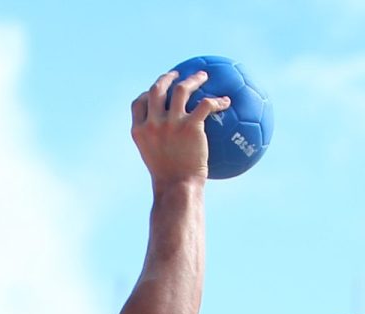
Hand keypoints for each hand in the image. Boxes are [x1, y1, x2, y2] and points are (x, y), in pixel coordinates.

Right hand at [130, 68, 228, 185]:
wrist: (177, 187)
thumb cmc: (169, 179)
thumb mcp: (154, 158)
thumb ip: (158, 142)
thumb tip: (171, 137)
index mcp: (139, 131)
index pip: (138, 103)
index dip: (147, 94)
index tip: (157, 92)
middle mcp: (152, 124)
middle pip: (157, 89)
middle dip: (167, 78)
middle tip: (178, 75)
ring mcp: (171, 124)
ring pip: (181, 89)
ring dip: (193, 79)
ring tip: (203, 76)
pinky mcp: (191, 126)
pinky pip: (206, 104)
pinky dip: (217, 101)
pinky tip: (226, 102)